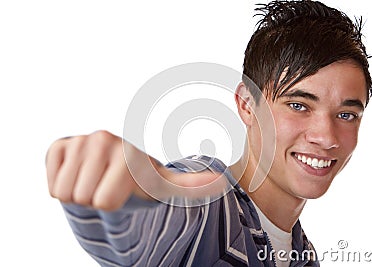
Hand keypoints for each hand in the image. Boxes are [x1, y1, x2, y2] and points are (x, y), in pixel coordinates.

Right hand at [46, 130, 224, 210]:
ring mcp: (78, 141)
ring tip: (95, 179)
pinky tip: (79, 174)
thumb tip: (222, 181)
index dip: (114, 203)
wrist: (111, 173)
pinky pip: (51, 183)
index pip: (105, 201)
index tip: (123, 189)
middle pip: (84, 197)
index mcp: (127, 151)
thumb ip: (192, 185)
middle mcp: (102, 140)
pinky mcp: (57, 147)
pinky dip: (61, 185)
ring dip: (79, 192)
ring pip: (65, 192)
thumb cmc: (137, 182)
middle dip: (95, 198)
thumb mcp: (164, 186)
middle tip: (107, 185)